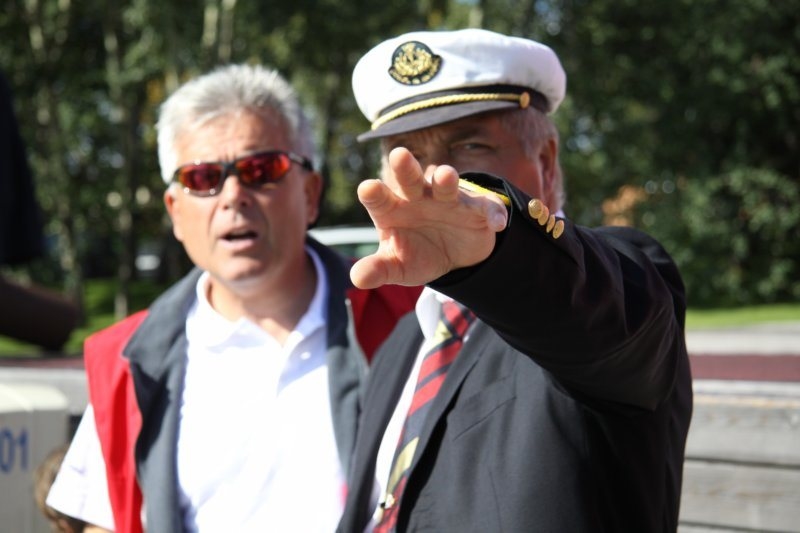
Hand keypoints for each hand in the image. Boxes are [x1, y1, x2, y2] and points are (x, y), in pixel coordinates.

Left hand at [350, 147, 508, 288]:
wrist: (455, 256)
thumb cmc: (417, 253)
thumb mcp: (398, 267)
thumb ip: (379, 269)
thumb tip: (356, 279)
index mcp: (393, 209)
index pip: (379, 199)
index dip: (374, 193)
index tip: (368, 188)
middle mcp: (419, 197)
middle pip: (410, 179)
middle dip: (406, 168)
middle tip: (399, 156)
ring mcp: (449, 200)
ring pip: (448, 186)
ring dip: (447, 181)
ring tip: (446, 176)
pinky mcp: (478, 209)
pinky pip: (487, 209)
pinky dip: (492, 214)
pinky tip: (497, 223)